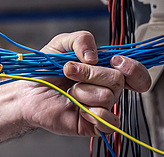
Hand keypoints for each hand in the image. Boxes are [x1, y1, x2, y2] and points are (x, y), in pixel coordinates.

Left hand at [20, 31, 150, 136]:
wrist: (27, 91)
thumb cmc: (45, 69)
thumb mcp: (61, 44)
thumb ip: (81, 39)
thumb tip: (94, 56)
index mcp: (105, 68)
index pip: (136, 72)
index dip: (133, 67)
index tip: (115, 61)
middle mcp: (107, 88)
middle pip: (118, 80)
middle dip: (90, 73)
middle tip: (69, 71)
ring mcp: (102, 107)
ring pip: (108, 97)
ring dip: (83, 91)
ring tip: (70, 91)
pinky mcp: (95, 125)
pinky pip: (109, 122)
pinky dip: (92, 112)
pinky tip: (79, 108)